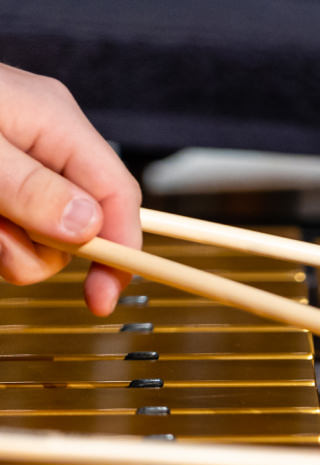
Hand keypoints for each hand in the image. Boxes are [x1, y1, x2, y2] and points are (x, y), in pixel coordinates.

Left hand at [0, 63, 140, 315]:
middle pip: (78, 229)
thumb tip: (86, 227)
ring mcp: (20, 172)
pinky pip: (8, 237)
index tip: (100, 299)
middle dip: (36, 249)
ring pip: (39, 241)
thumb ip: (31, 189)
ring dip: (4, 248)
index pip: (116, 195)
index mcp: (55, 123)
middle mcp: (45, 148)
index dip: (120, 250)